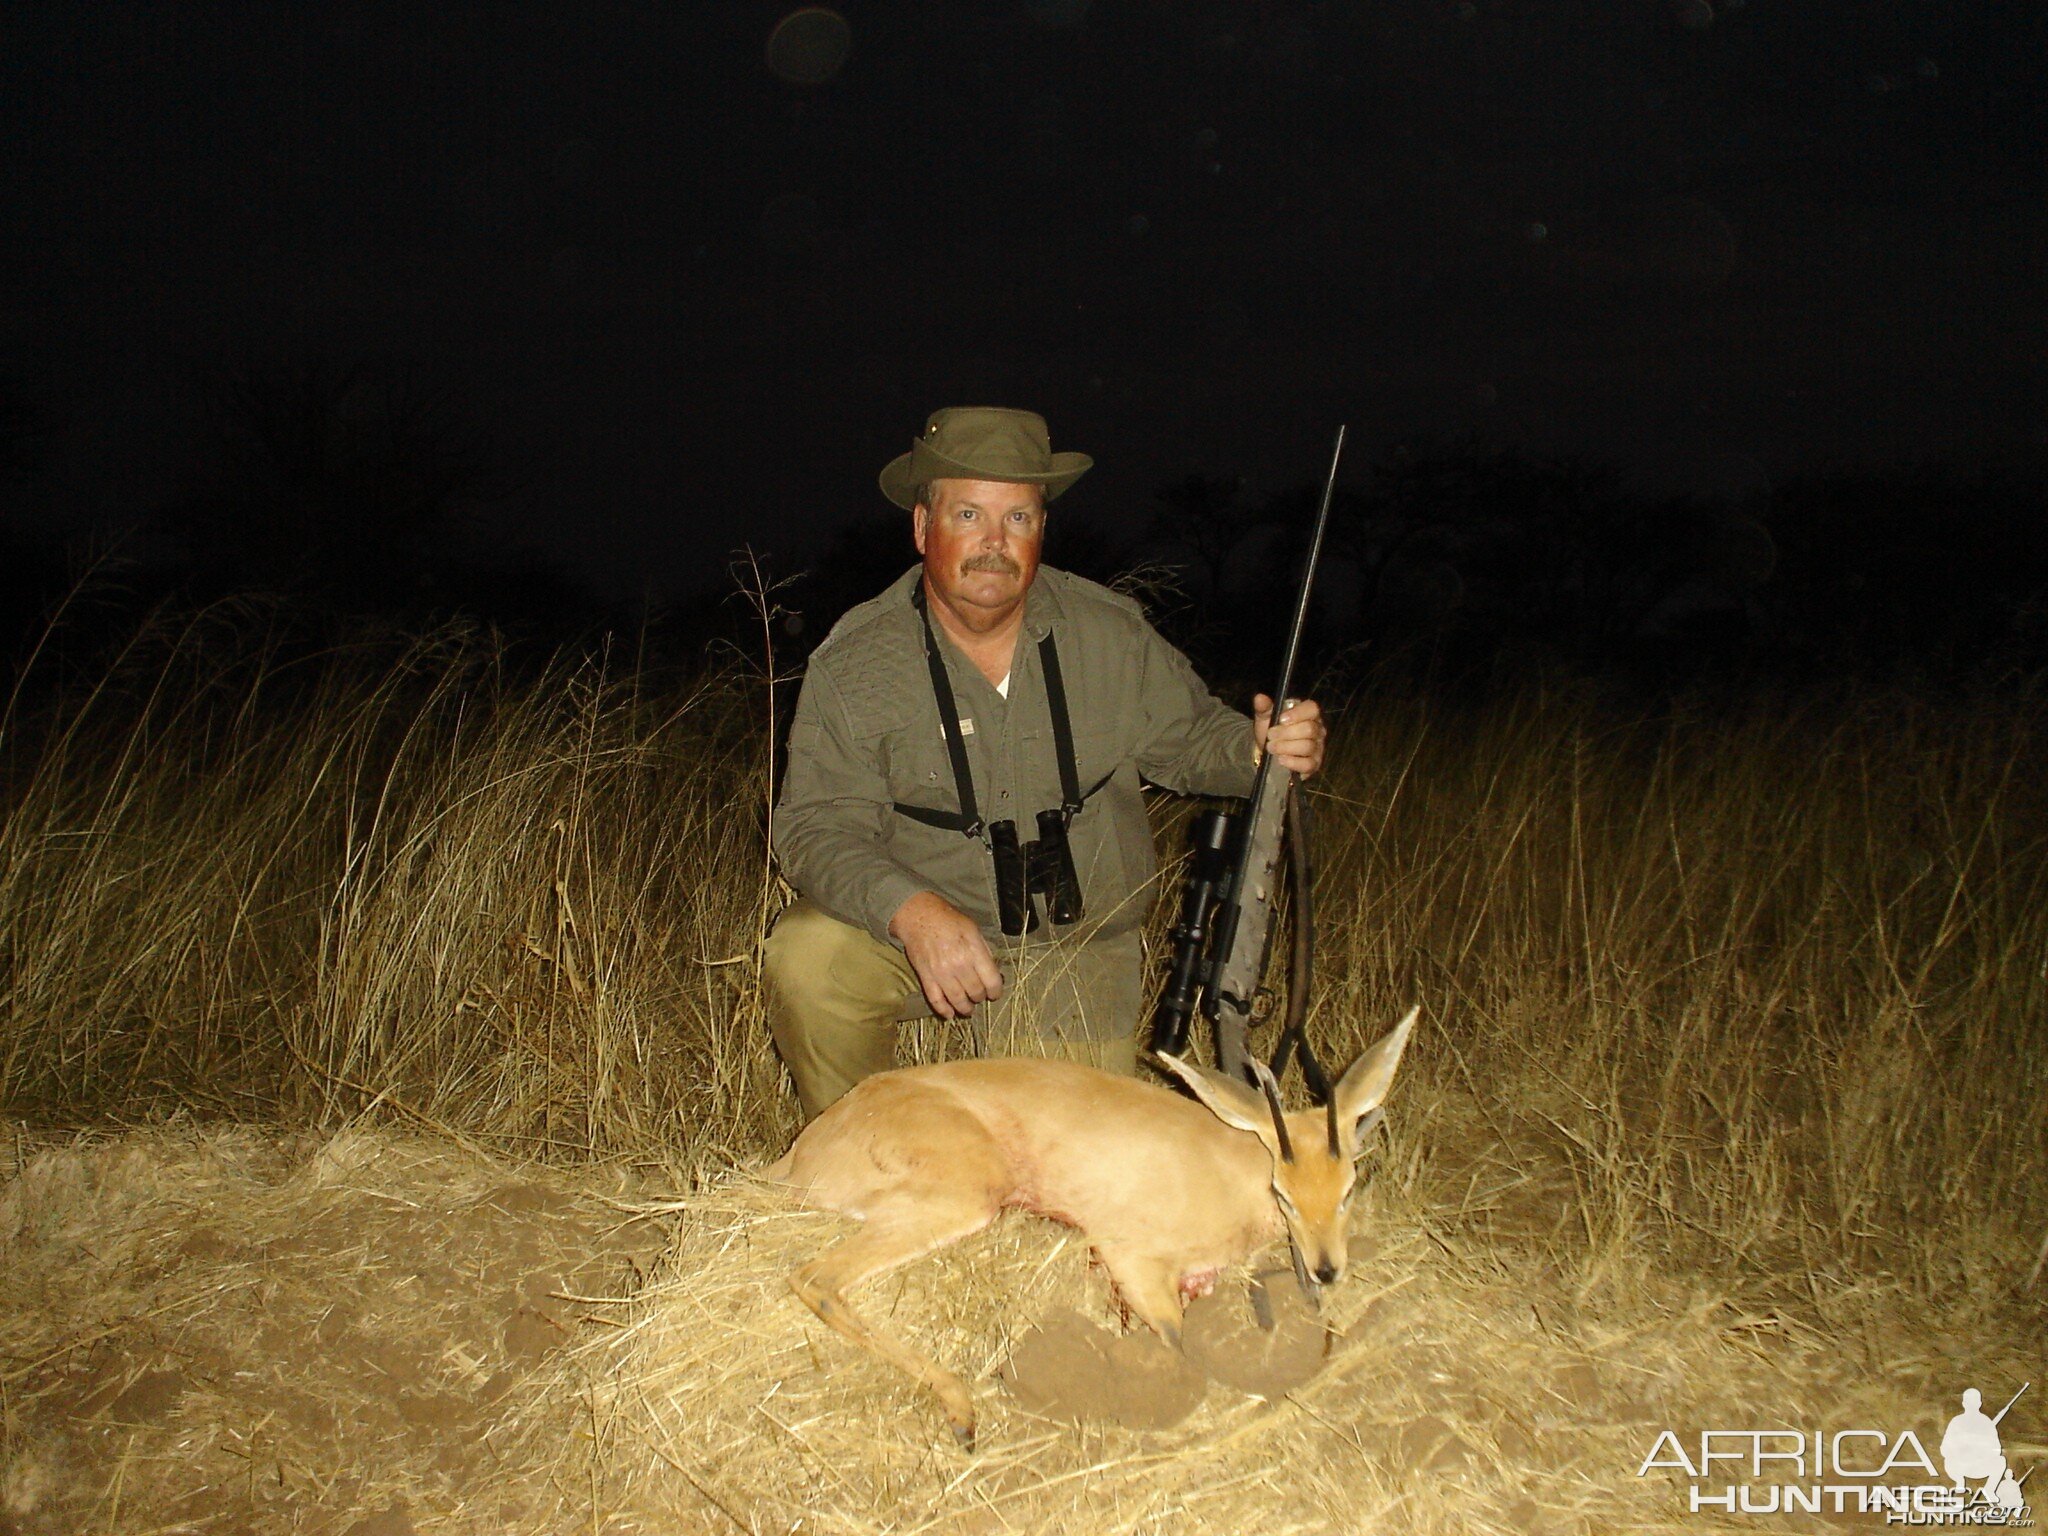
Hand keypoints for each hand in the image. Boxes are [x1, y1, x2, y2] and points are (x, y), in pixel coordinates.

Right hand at [888, 890, 1005, 1018]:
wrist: (918, 916)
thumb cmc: (948, 920)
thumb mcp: (973, 929)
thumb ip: (984, 951)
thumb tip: (993, 971)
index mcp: (974, 951)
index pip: (992, 981)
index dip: (996, 991)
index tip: (994, 993)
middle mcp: (959, 965)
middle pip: (976, 993)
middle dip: (980, 997)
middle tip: (979, 996)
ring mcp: (941, 973)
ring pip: (958, 1000)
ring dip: (966, 1008)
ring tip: (968, 1009)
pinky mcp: (926, 977)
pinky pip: (936, 1000)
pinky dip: (944, 1010)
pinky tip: (950, 1014)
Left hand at [1253, 694, 1327, 777]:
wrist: (1269, 751)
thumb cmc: (1271, 730)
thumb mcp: (1265, 717)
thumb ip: (1264, 708)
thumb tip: (1259, 698)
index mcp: (1308, 713)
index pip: (1312, 708)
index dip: (1297, 714)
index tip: (1281, 719)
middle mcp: (1318, 729)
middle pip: (1309, 729)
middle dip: (1286, 733)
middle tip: (1270, 736)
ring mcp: (1318, 747)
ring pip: (1308, 746)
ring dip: (1286, 748)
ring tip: (1271, 748)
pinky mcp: (1315, 763)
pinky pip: (1308, 764)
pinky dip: (1293, 762)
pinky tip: (1281, 760)